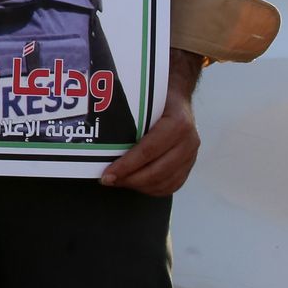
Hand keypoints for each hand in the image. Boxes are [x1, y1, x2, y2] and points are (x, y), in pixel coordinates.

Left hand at [102, 49, 201, 194]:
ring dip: (140, 186)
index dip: (126, 166)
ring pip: (166, 182)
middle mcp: (189, 142)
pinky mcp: (190, 165)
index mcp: (177, 124)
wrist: (179, 98)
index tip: (107, 175)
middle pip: (157, 171)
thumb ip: (127, 118)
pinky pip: (173, 185)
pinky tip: (136, 184)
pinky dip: (153, 189)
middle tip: (108, 180)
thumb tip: (95, 134)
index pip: (148, 151)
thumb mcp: (143, 101)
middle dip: (130, 179)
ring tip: (119, 182)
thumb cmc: (155, 99)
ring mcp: (192, 155)